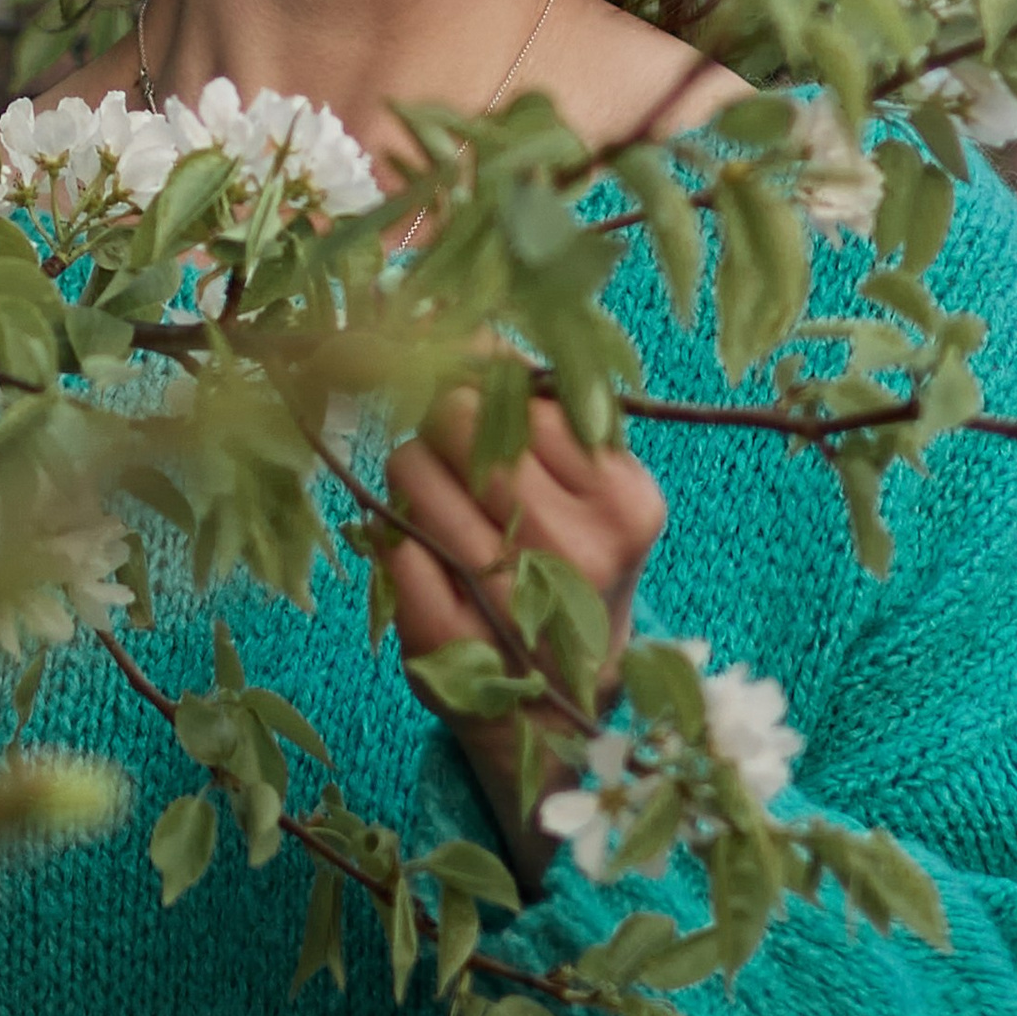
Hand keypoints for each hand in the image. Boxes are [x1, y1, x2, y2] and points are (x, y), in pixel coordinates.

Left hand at [383, 383, 665, 878]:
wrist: (561, 706)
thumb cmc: (567, 564)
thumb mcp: (584, 484)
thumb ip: (539, 401)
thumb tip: (450, 309)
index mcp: (626, 501)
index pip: (524, 395)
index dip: (474, 373)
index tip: (459, 374)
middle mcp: (582, 554)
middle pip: (460, 423)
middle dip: (437, 415)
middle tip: (447, 440)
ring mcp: (516, 606)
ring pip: (414, 475)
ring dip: (410, 471)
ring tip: (438, 497)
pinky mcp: (452, 649)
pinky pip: (390, 549)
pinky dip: (392, 537)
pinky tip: (417, 548)